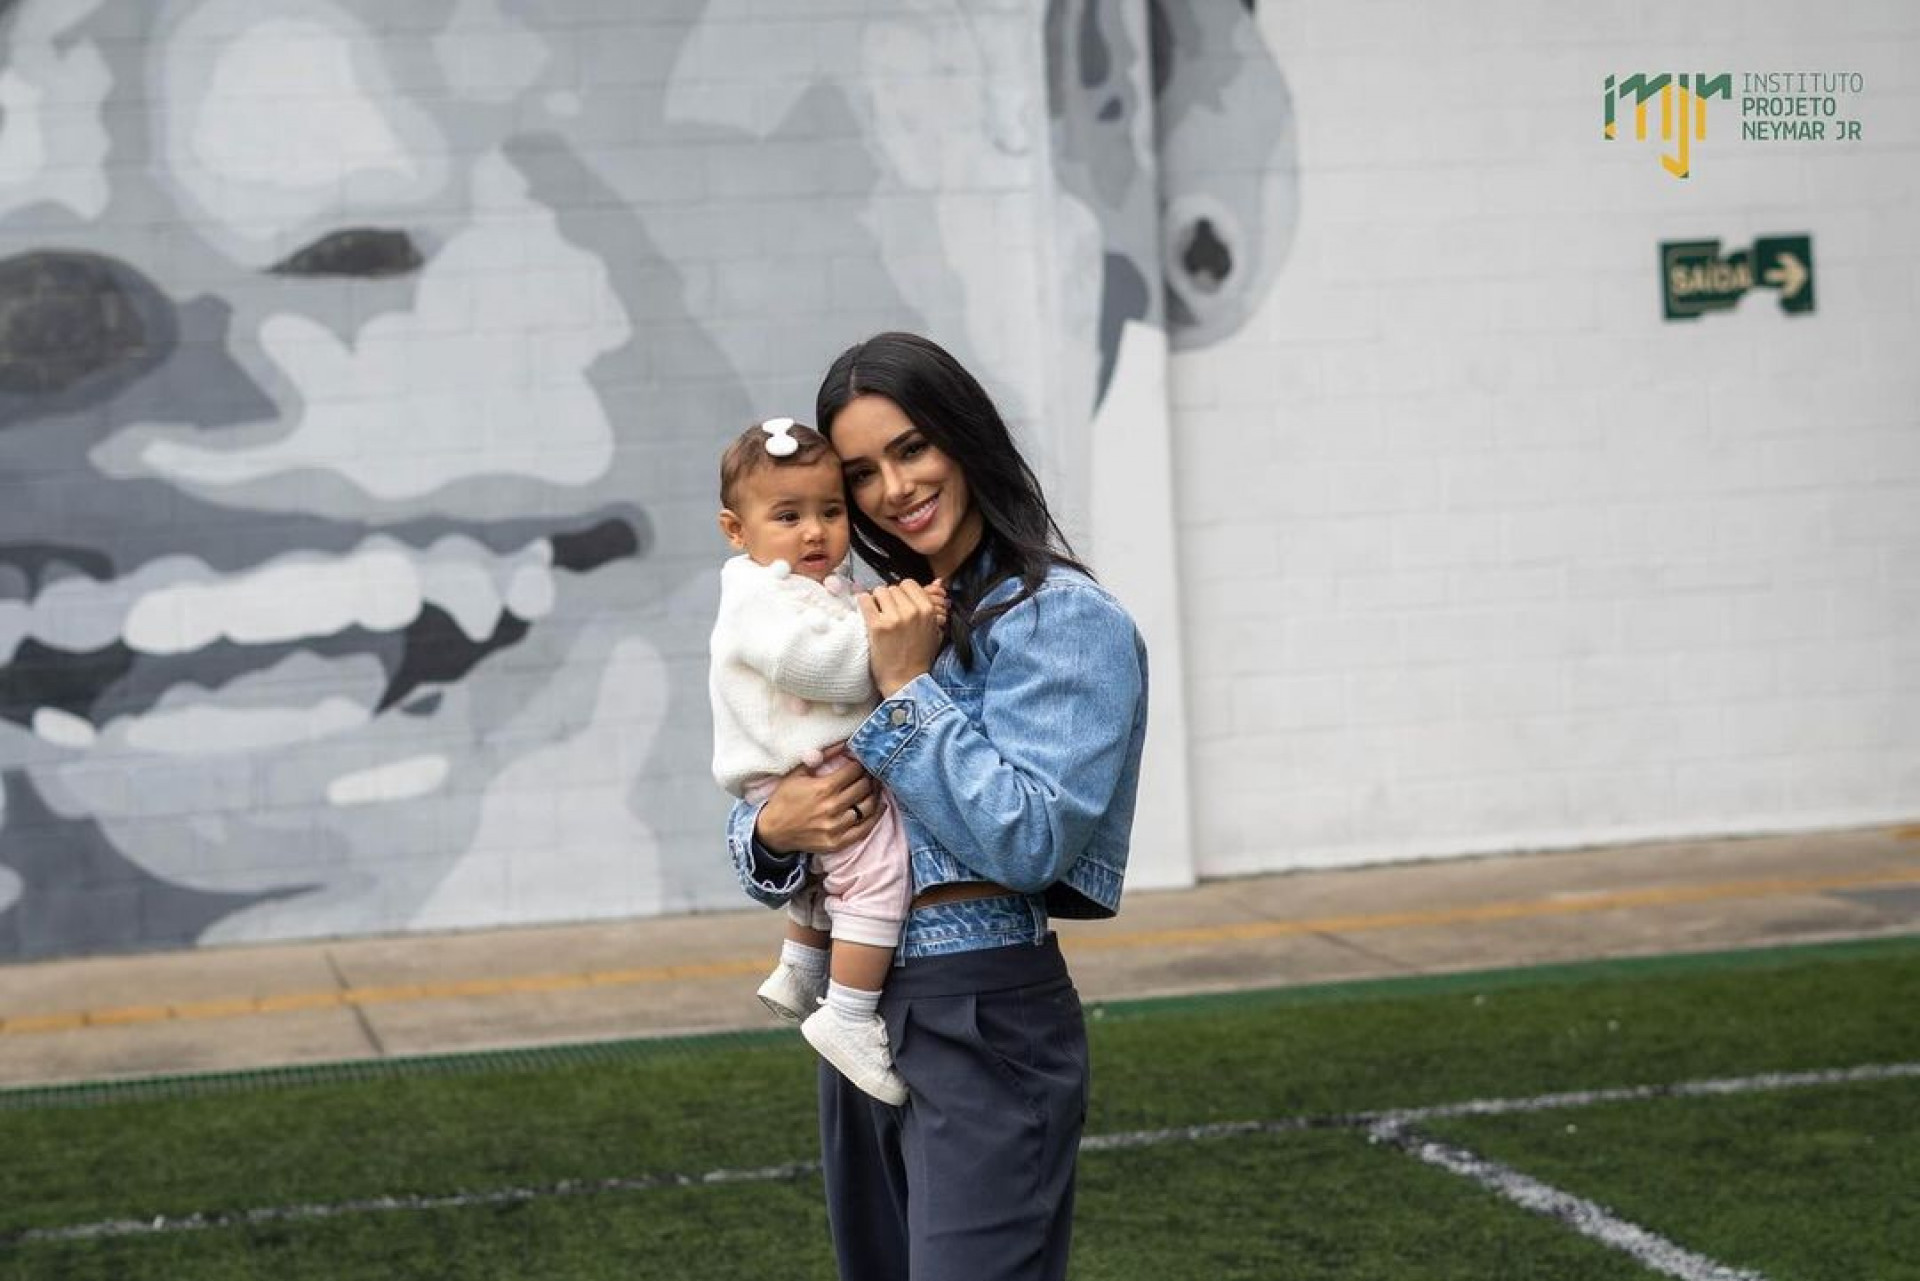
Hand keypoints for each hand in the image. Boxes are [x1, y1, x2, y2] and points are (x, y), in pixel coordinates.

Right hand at [753, 747, 879, 853]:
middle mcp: (832, 808)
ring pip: (867, 807)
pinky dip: (875, 817)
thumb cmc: (784, 799)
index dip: (861, 764)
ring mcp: (836, 827)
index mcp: (823, 788)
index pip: (854, 771)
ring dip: (874, 795)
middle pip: (863, 788)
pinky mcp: (838, 842)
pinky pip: (864, 829)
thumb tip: (844, 743)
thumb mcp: (798, 773)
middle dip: (869, 778)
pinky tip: (879, 807)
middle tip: (870, 774)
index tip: (862, 762)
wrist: (773, 831)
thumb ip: (822, 757)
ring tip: (875, 787)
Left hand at [860, 579, 946, 696]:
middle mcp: (911, 611)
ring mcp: (893, 618)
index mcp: (927, 610)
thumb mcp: (934, 630)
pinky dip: (863, 602)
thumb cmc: (920, 657)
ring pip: (879, 591)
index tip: (898, 602)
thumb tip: (937, 581)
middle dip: (889, 598)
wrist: (906, 681)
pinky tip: (866, 611)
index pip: (909, 584)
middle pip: (893, 588)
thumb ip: (933, 607)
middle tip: (887, 612)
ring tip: (878, 614)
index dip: (902, 592)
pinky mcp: (877, 626)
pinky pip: (865, 600)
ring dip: (877, 600)